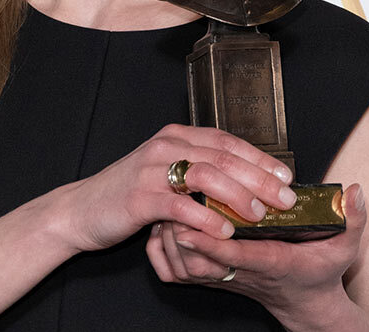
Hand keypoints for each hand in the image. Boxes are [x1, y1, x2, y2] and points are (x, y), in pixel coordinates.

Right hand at [53, 123, 294, 254]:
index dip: (259, 158)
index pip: (226, 141)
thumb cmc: (130, 194)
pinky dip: (206, 218)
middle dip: (259, 178)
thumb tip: (245, 183)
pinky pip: (180, 206)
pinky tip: (224, 232)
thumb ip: (197, 170)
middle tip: (284, 198)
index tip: (286, 175)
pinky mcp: (140, 197)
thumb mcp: (165, 173)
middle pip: (222, 157)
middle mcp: (165, 146)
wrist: (82, 210)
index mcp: (175, 136)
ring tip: (260, 214)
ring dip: (238, 195)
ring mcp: (151, 170)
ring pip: (205, 175)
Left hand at [145, 184, 367, 320]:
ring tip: (163, 212)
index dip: (214, 244)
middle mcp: (245, 272)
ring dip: (172, 243)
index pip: (239, 255)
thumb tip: (355, 192)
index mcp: (273, 262)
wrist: (306, 304)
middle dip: (183, 238)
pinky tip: (164, 229)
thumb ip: (353, 220)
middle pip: (203, 264)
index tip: (195, 227)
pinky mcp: (218, 278)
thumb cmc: (320, 273)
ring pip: (188, 269)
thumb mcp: (345, 248)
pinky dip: (169, 254)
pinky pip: (183, 273)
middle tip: (168, 208)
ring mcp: (229, 277)